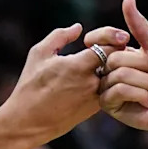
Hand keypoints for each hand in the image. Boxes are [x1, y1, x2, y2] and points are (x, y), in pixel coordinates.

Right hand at [2, 24, 127, 143]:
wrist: (28, 121)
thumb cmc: (30, 86)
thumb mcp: (39, 54)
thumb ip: (60, 36)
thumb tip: (78, 27)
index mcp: (78, 65)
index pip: (110, 46)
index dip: (114, 39)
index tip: (118, 36)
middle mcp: (90, 82)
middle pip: (117, 62)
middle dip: (119, 52)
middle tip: (119, 46)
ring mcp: (94, 97)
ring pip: (115, 77)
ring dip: (115, 68)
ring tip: (110, 60)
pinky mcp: (94, 109)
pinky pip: (109, 90)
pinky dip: (109, 81)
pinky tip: (102, 75)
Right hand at [89, 0, 147, 135]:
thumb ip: (138, 24)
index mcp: (112, 55)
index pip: (94, 40)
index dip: (106, 37)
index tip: (127, 41)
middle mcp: (104, 71)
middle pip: (114, 58)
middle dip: (143, 65)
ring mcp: (104, 88)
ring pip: (119, 75)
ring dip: (146, 82)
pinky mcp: (108, 105)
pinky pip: (119, 91)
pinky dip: (141, 94)